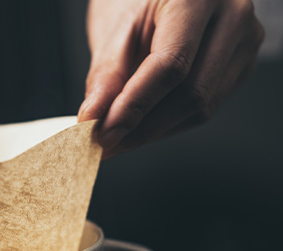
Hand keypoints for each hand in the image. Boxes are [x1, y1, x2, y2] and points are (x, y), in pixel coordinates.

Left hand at [78, 0, 263, 157]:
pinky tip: (140, 126)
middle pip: (192, 92)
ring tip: (117, 138)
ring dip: (154, 131)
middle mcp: (232, 17)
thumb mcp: (114, 29)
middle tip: (104, 144)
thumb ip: (106, 75)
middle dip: (142, 127)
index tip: (103, 133)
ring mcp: (244, 41)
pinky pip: (206, 106)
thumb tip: (94, 120)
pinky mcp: (241, 63)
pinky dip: (168, 123)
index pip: (170, 66)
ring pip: (202, 106)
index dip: (134, 107)